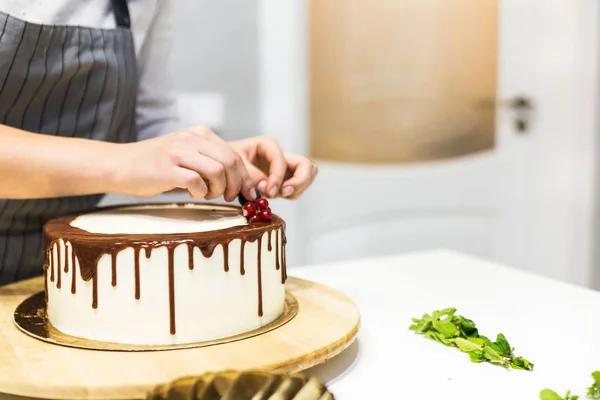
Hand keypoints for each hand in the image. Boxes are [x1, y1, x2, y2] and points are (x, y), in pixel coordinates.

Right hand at [113, 126, 256, 200]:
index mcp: (200, 133)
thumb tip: (241, 181)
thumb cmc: (158, 164)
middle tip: (228, 197)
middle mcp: (191, 138)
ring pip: (217, 172)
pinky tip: (192, 194)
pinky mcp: (167, 169)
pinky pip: (196, 183)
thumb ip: (211, 160)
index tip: (242, 191)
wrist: (121, 165)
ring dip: (218, 190)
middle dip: (235, 184)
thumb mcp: (188, 153)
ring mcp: (178, 152)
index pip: (233, 154)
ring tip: (207, 194)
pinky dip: (200, 193)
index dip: (243, 176)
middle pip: (230, 162)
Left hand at [229, 136, 317, 199]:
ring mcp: (285, 167)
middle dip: (299, 181)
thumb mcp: (234, 164)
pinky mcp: (285, 180)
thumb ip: (249, 175)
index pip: (282, 160)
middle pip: (306, 165)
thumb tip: (264, 187)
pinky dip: (292, 194)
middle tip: (284, 193)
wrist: (222, 168)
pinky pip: (298, 187)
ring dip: (297, 188)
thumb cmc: (226, 161)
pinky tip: (276, 195)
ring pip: (307, 176)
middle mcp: (280, 154)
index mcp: (267, 145)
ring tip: (280, 195)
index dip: (277, 177)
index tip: (269, 192)